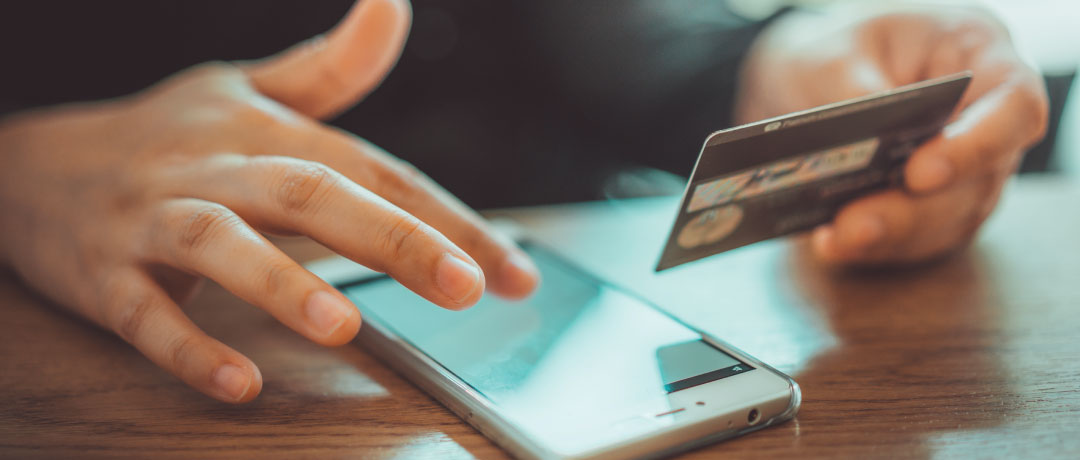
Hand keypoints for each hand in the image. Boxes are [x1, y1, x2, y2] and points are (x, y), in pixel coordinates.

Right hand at [0, 0, 537, 402]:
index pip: (376, 172)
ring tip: (340, 325)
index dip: (449, 219)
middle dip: (392, 239)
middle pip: (311, 194)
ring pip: (220, 244)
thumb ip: (332, 64)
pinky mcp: (104, 273)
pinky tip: (239, 380)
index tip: (512, 270)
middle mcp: (217, 168)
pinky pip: (145, 312)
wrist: (34, 166)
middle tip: (465, 286)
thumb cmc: (168, 134)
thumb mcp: (248, 89)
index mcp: (265, 132)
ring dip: (280, 283)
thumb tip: (395, 3)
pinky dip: (188, 346)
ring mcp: (155, 218)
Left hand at [735, 3, 1048, 264]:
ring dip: (890, 238)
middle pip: (975, 183)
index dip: (978, 146)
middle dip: (911, 211)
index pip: (1015, 108)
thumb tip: (860, 145)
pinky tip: (831, 244)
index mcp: (983, 61)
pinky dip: (874, 248)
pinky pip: (916, 241)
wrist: (827, 75)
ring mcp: (968, 175)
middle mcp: (986, 124)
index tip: (921, 173)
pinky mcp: (936, 212)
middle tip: (856, 224)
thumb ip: (853, 93)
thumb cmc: (849, 50)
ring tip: (836, 240)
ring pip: (946, 222)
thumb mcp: (839, 53)